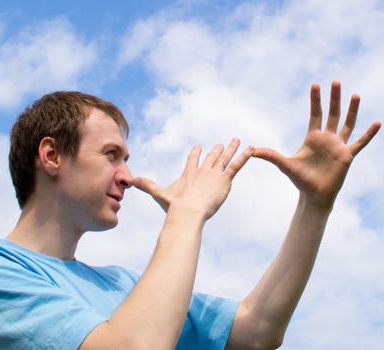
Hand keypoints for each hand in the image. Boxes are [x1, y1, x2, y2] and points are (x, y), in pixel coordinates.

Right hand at [134, 139, 253, 219]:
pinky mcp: (224, 179)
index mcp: (189, 174)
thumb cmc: (174, 206)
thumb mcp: (160, 195)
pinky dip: (244, 157)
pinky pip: (236, 165)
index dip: (196, 154)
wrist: (188, 210)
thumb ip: (148, 186)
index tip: (198, 147)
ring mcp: (214, 174)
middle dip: (216, 150)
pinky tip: (252, 149)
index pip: (193, 161)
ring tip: (237, 140)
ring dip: (232, 149)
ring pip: (225, 158)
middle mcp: (202, 171)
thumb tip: (132, 180)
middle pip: (211, 157)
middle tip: (220, 144)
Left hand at [253, 81, 380, 210]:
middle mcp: (327, 138)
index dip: (315, 100)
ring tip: (356, 94)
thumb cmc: (300, 180)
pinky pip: (360, 143)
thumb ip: (270, 155)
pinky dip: (369, 134)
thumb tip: (252, 151)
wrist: (314, 196)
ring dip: (352, 110)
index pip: (315, 114)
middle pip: (332, 114)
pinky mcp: (348, 156)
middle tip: (336, 81)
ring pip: (347, 124)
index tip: (315, 84)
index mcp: (313, 137)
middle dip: (333, 98)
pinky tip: (377, 123)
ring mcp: (339, 146)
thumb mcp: (285, 165)